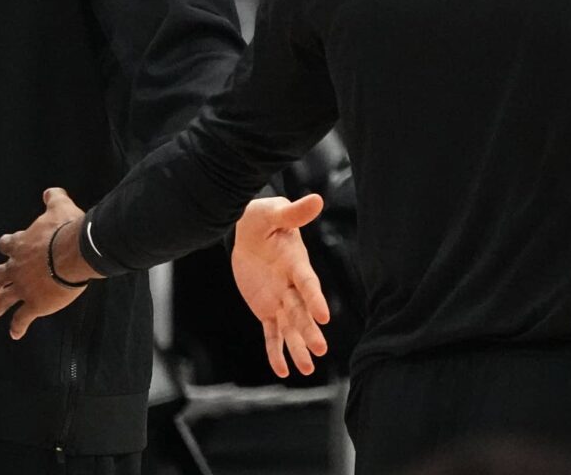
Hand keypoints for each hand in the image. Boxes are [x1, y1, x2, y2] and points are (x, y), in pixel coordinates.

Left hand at [0, 187, 97, 339]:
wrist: (74, 252)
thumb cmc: (66, 229)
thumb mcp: (59, 207)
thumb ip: (53, 198)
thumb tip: (51, 191)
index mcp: (20, 244)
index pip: (6, 245)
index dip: (7, 246)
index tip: (7, 247)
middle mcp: (16, 267)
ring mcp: (23, 288)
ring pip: (3, 300)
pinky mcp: (35, 304)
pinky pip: (22, 319)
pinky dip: (17, 327)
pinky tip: (15, 334)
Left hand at [231, 194, 329, 377]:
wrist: (245, 231)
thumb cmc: (262, 219)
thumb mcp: (273, 213)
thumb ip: (293, 212)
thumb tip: (317, 199)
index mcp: (296, 263)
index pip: (307, 283)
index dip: (315, 298)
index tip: (324, 316)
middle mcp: (291, 285)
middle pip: (301, 310)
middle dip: (310, 330)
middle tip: (321, 350)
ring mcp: (280, 299)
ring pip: (290, 327)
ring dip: (297, 347)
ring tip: (307, 369)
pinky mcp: (266, 308)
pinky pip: (271, 332)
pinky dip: (275, 350)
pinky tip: (282, 370)